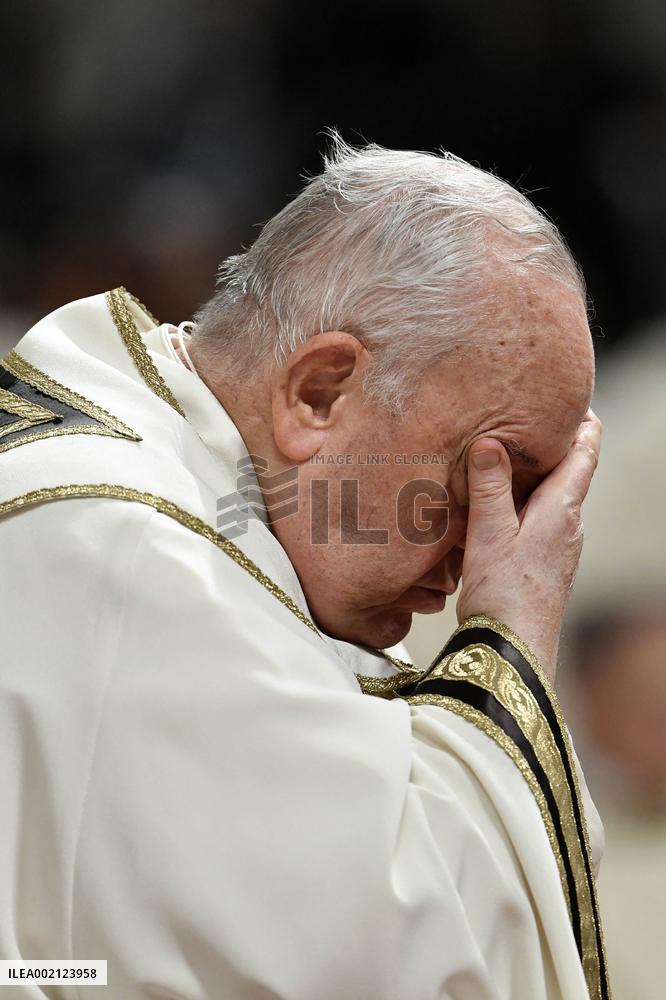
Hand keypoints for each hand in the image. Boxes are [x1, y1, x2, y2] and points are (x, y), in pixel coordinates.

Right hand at [456, 410, 601, 682]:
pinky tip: (497, 510)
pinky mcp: (546, 567)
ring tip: (504, 458)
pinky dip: (524, 505)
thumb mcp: (490, 534)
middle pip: (569, 473)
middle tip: (525, 418)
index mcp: (561, 510)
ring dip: (534, 477)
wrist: (513, 653)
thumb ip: (490, 486)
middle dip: (552, 445)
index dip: (583, 422)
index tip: (573, 398)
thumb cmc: (503, 595)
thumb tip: (490, 441)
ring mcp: (560, 548)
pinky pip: (539, 522)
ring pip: (552, 499)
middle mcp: (569, 526)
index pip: (585, 453)